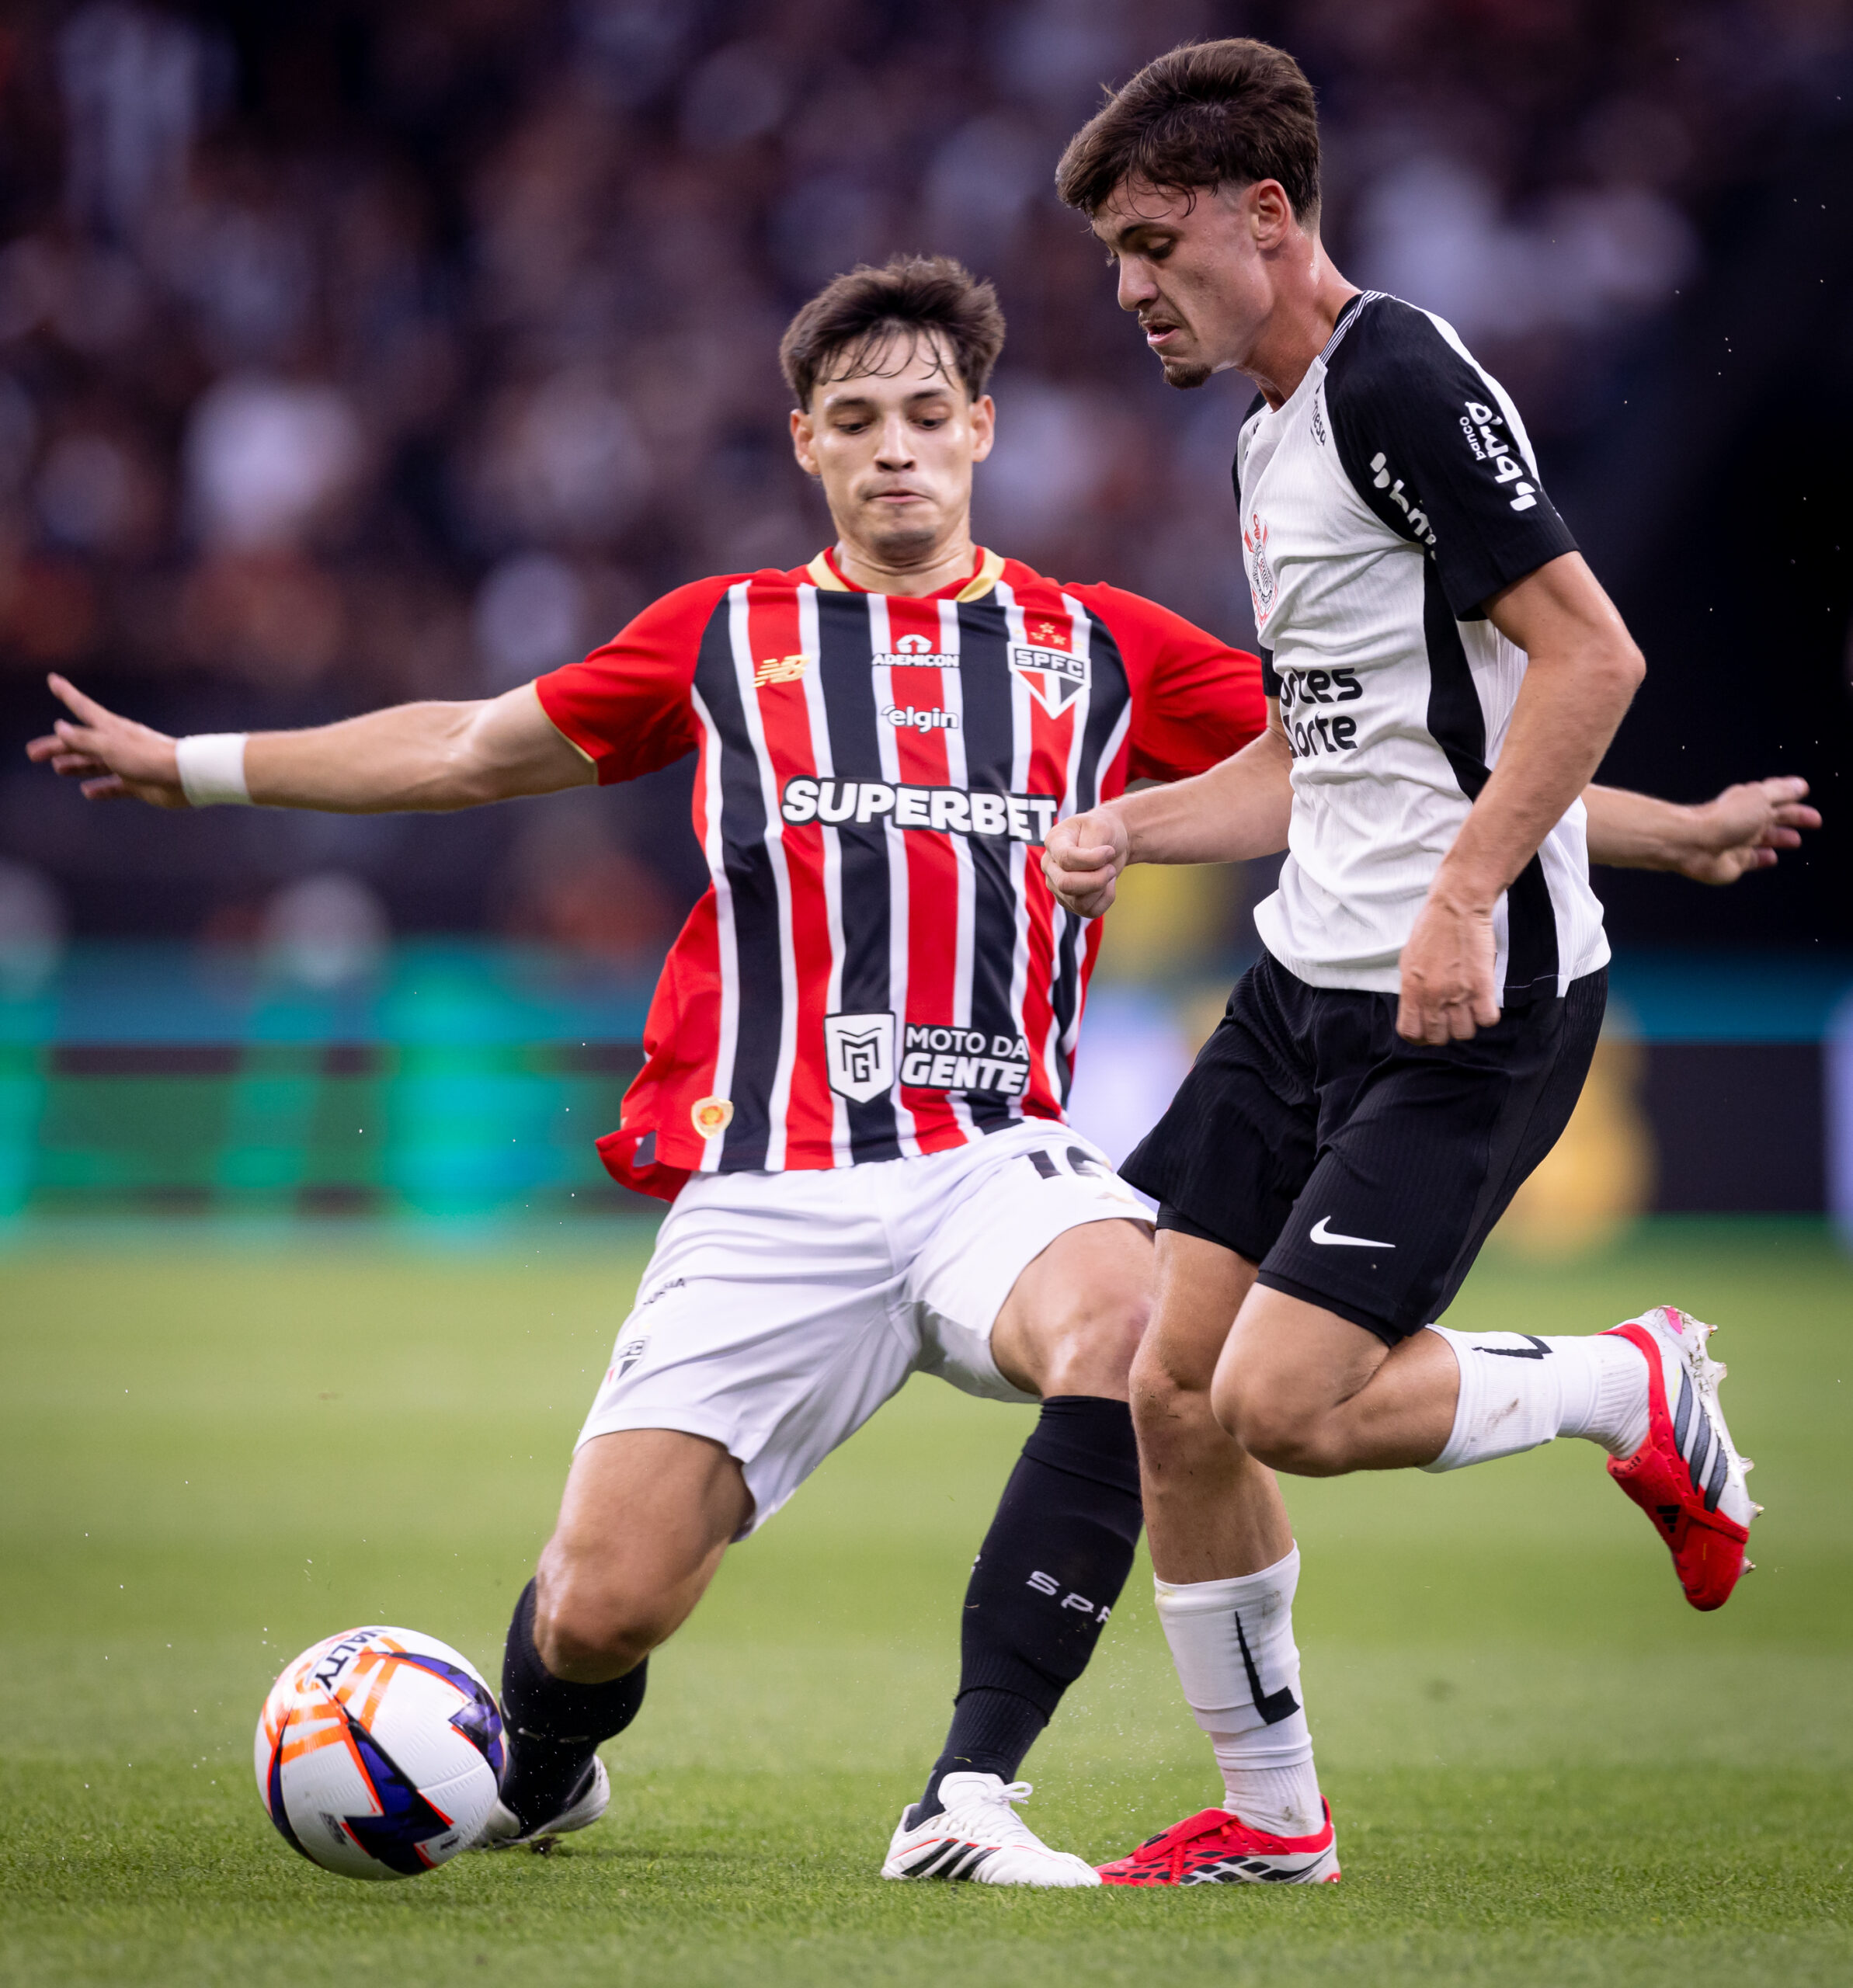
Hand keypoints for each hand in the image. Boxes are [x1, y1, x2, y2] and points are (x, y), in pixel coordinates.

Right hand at [24, 674, 186, 805]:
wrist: (184, 777)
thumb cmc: (147, 756)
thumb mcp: (108, 746)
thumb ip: (83, 739)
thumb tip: (59, 728)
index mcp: (110, 728)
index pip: (82, 707)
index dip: (67, 693)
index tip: (53, 680)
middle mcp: (117, 743)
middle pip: (81, 742)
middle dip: (57, 745)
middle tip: (33, 753)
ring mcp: (128, 763)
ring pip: (95, 764)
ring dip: (76, 765)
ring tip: (58, 768)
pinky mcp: (138, 783)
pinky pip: (115, 786)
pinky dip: (101, 788)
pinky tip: (87, 792)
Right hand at [1041, 807, 1129, 917]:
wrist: (1110, 843)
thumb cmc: (1103, 830)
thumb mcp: (1100, 826)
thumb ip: (1094, 845)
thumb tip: (1095, 867)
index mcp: (1054, 842)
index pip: (1066, 859)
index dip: (1092, 859)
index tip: (1109, 851)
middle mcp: (1050, 866)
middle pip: (1066, 884)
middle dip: (1096, 879)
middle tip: (1111, 868)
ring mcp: (1057, 887)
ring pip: (1079, 902)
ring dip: (1102, 888)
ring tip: (1109, 872)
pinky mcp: (1070, 902)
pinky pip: (1089, 911)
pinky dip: (1106, 899)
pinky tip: (1107, 885)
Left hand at [1396, 888, 1499, 1043]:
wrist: (1456, 908)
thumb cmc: (1432, 930)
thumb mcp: (1409, 961)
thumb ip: (1411, 989)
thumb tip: (1415, 1008)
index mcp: (1411, 990)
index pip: (1410, 1032)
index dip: (1419, 1036)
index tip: (1428, 1029)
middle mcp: (1432, 996)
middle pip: (1439, 1038)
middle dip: (1445, 1031)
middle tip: (1451, 1016)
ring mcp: (1458, 993)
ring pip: (1465, 1033)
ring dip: (1468, 1024)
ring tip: (1469, 1007)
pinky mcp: (1482, 987)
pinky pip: (1487, 1020)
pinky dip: (1487, 1015)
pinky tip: (1484, 1002)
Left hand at [1671, 776, 1819, 883]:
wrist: (1693, 844)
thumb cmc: (1723, 819)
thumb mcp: (1760, 798)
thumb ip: (1781, 792)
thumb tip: (1800, 784)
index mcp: (1752, 802)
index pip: (1779, 800)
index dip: (1796, 802)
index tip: (1810, 802)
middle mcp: (1745, 821)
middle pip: (1774, 818)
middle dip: (1794, 819)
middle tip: (1813, 822)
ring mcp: (1739, 842)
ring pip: (1765, 839)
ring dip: (1780, 838)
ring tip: (1795, 840)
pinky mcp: (1734, 862)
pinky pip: (1753, 860)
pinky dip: (1764, 858)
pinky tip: (1772, 858)